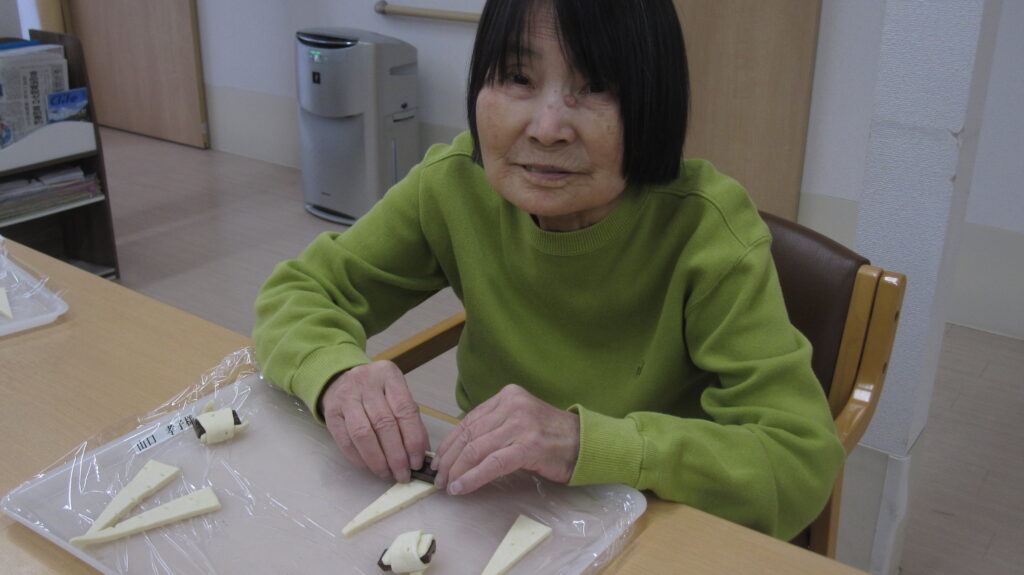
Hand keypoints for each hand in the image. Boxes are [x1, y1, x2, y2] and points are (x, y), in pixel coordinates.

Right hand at [320, 360, 429, 482]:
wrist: (340, 380)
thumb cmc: (376, 391)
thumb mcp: (395, 393)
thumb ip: (409, 418)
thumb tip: (420, 453)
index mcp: (388, 375)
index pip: (405, 410)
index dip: (413, 439)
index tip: (418, 461)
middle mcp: (365, 382)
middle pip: (384, 424)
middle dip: (396, 455)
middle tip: (403, 474)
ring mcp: (345, 397)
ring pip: (363, 434)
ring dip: (377, 460)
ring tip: (387, 474)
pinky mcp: (331, 413)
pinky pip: (345, 441)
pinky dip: (359, 458)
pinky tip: (370, 467)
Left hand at [431, 384, 579, 494]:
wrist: (585, 443)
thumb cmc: (551, 436)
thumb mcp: (520, 420)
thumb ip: (494, 426)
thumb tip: (459, 448)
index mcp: (508, 396)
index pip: (468, 420)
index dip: (449, 443)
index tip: (438, 460)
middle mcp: (513, 405)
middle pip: (469, 434)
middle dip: (449, 459)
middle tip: (438, 477)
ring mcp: (521, 425)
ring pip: (476, 449)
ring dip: (457, 470)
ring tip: (447, 485)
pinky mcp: (528, 446)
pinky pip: (492, 464)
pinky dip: (472, 477)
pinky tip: (461, 487)